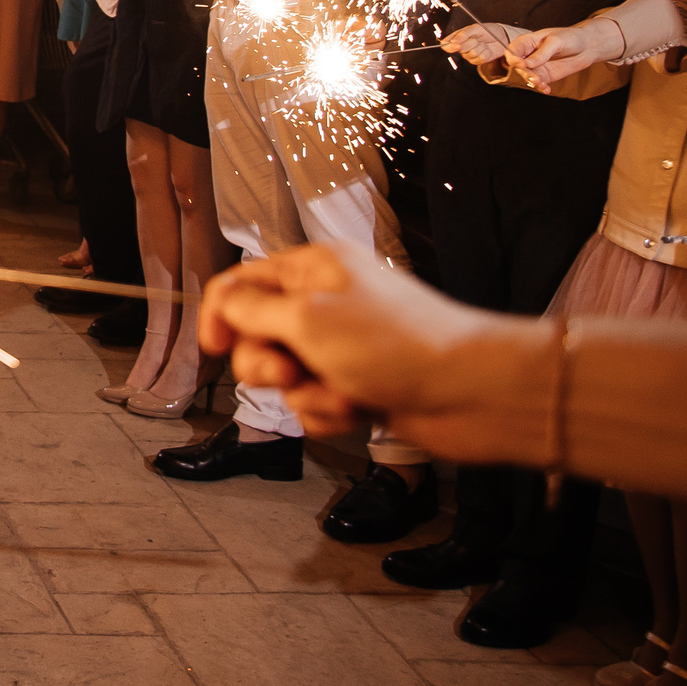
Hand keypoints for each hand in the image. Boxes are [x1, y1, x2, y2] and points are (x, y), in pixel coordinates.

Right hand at [201, 243, 550, 463]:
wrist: (473, 394)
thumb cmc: (395, 344)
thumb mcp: (308, 319)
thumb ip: (253, 311)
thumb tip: (223, 303)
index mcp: (313, 270)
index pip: (241, 281)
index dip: (219, 313)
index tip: (213, 348)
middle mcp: (325, 304)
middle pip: (257, 335)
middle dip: (267, 364)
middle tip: (290, 373)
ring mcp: (341, 348)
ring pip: (285, 378)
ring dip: (305, 395)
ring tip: (342, 396)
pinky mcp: (357, 387)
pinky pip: (314, 406)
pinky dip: (328, 415)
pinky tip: (358, 412)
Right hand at [440, 22, 525, 68]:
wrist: (502, 37)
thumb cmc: (488, 30)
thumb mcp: (475, 28)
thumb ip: (463, 34)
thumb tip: (452, 42)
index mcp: (458, 37)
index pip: (446, 44)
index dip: (450, 46)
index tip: (458, 45)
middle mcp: (461, 47)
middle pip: (460, 49)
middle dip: (471, 43)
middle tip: (477, 38)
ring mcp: (469, 55)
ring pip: (471, 54)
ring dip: (480, 48)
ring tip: (484, 43)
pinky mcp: (478, 61)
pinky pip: (479, 59)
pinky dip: (486, 53)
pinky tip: (487, 49)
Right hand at [506, 21, 620, 92]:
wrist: (587, 46)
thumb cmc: (571, 37)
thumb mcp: (556, 41)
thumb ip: (542, 53)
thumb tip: (528, 64)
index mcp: (527, 42)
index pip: (513, 51)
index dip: (513, 58)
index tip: (521, 64)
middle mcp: (528, 55)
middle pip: (518, 66)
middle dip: (525, 73)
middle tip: (535, 77)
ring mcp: (537, 66)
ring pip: (527, 76)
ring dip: (532, 81)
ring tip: (542, 84)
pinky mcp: (546, 76)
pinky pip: (539, 83)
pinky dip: (541, 88)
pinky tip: (547, 89)